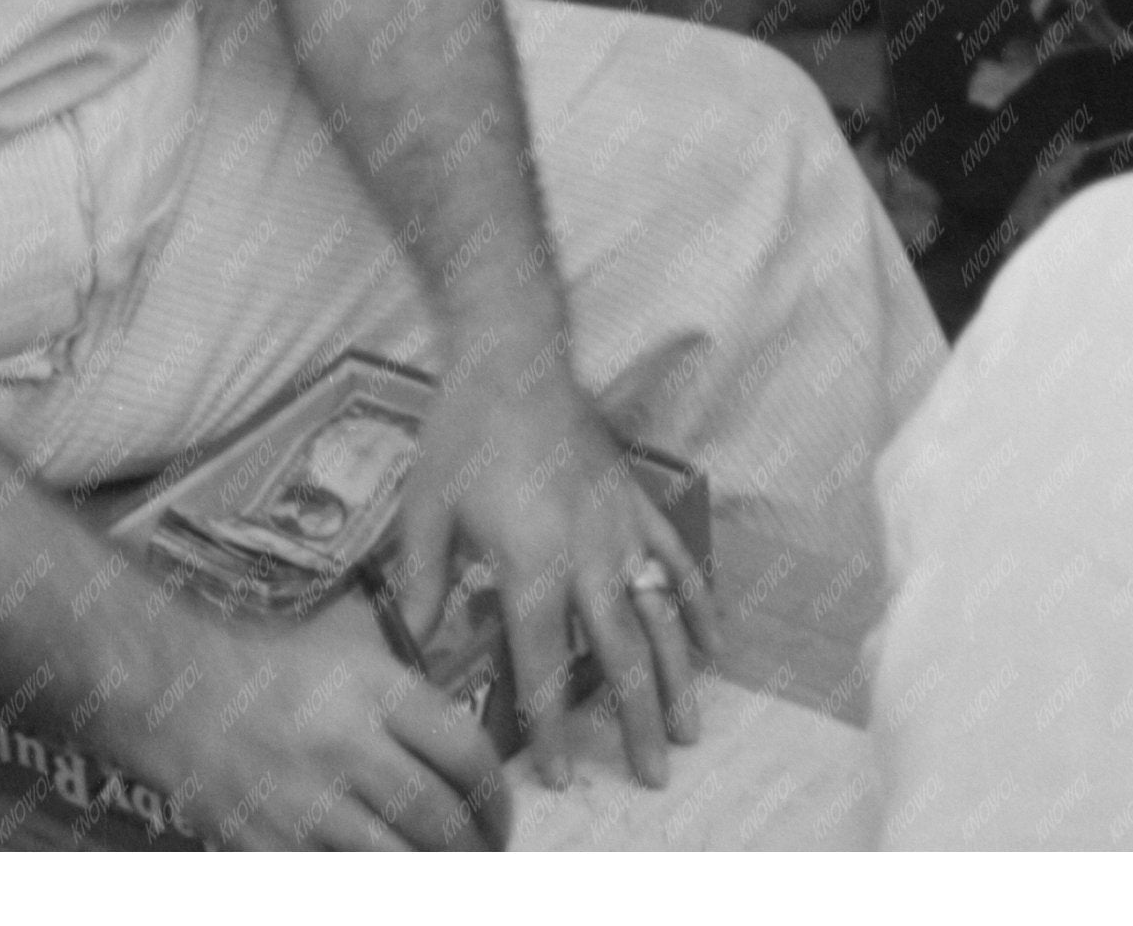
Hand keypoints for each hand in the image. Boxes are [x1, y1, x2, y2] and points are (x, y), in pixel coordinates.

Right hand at [133, 591, 507, 850]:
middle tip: (478, 858)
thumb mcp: (348, 650)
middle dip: (473, 851)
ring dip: (433, 880)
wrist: (176, 690)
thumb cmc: (272, 666)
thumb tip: (473, 752)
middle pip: (442, 820)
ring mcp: (310, 803)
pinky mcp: (275, 848)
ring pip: (402, 866)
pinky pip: (347, 887)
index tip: (498, 815)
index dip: (497, 797)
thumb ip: (409, 692)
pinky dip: (376, 891)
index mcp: (375, 688)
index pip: (466, 752)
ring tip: (441, 877)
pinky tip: (385, 884)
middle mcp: (348, 744)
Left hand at [390, 331, 717, 789]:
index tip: (564, 778)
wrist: (512, 354)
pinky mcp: (638, 501)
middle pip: (621, 655)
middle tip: (655, 778)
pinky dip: (699, 604)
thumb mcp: (425, 507)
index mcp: (530, 563)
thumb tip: (418, 649)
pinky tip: (714, 644)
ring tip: (690, 730)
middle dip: (637, 721)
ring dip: (680, 677)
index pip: (544, 663)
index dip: (552, 725)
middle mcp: (587, 554)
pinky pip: (678, 560)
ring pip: (662, 617)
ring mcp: (621, 527)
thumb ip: (426, 583)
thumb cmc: (462, 431)